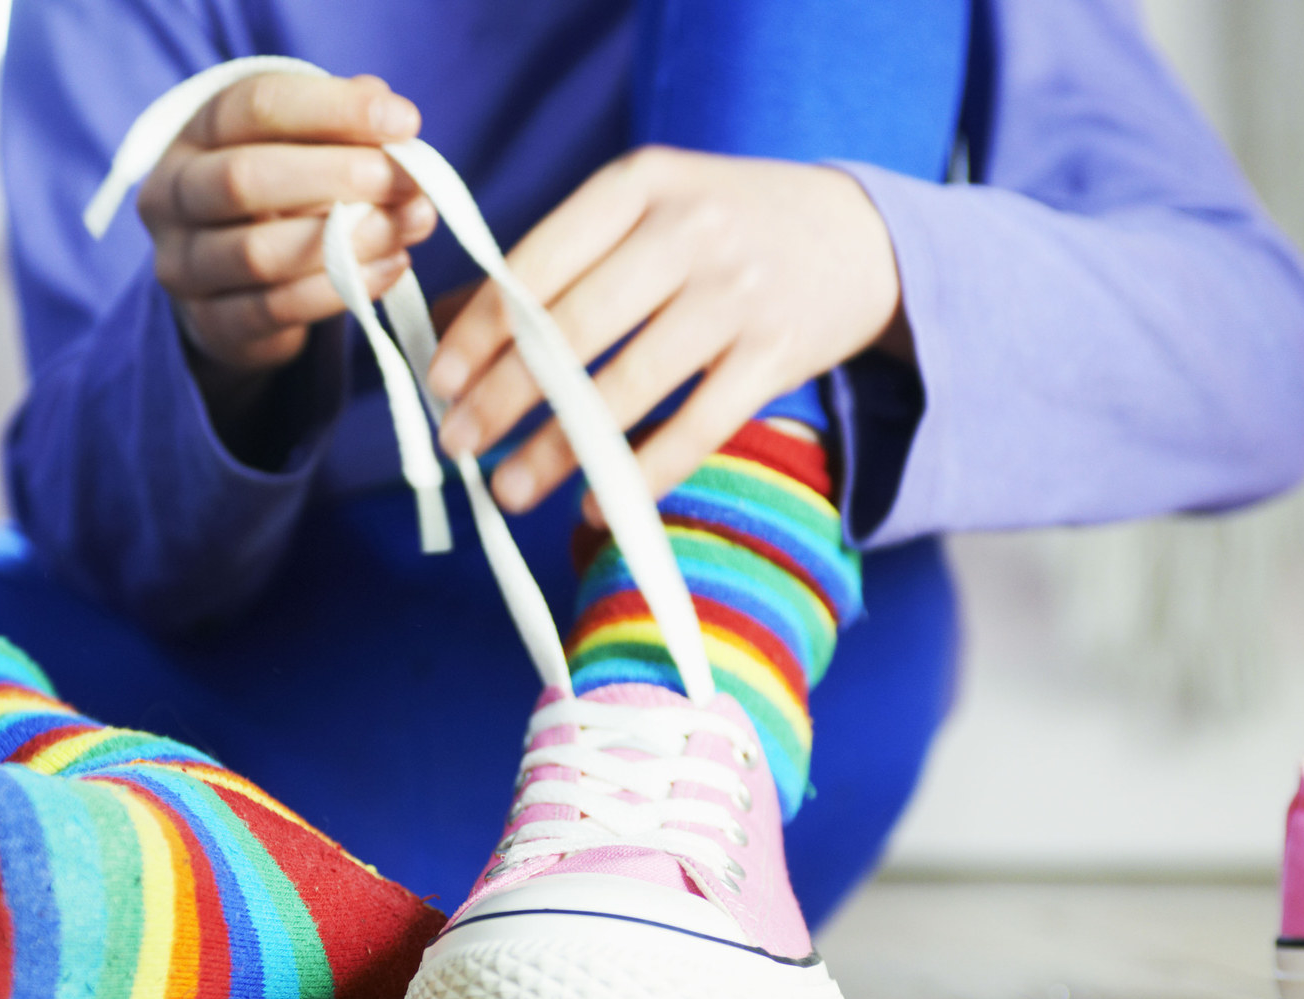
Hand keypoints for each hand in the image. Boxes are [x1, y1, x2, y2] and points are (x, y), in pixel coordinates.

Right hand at [137, 72, 436, 383]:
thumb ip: (340, 127)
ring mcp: (184, 265)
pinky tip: (392, 267)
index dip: (334, 109)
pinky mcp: (212, 323)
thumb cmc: (277, 198)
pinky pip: (276, 309)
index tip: (405, 121)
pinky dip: (342, 288)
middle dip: (339, 177)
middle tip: (408, 181)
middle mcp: (173, 195)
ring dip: (348, 240)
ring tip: (410, 226)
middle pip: (243, 178)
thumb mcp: (301, 148)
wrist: (228, 288)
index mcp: (195, 133)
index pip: (255, 106)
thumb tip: (391, 116)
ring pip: (259, 253)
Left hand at [424, 147, 910, 520]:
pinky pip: (695, 429)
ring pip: (628, 388)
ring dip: (559, 450)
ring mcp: (738, 294)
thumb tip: (465, 338)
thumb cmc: (726, 228)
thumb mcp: (653, 206)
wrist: (862, 234)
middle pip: (574, 329)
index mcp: (641, 185)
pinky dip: (640, 477)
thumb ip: (572, 256)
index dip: (482, 329)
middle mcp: (690, 231)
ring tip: (509, 491)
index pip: (539, 262)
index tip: (441, 381)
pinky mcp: (777, 355)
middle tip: (457, 444)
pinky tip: (594, 507)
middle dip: (503, 396)